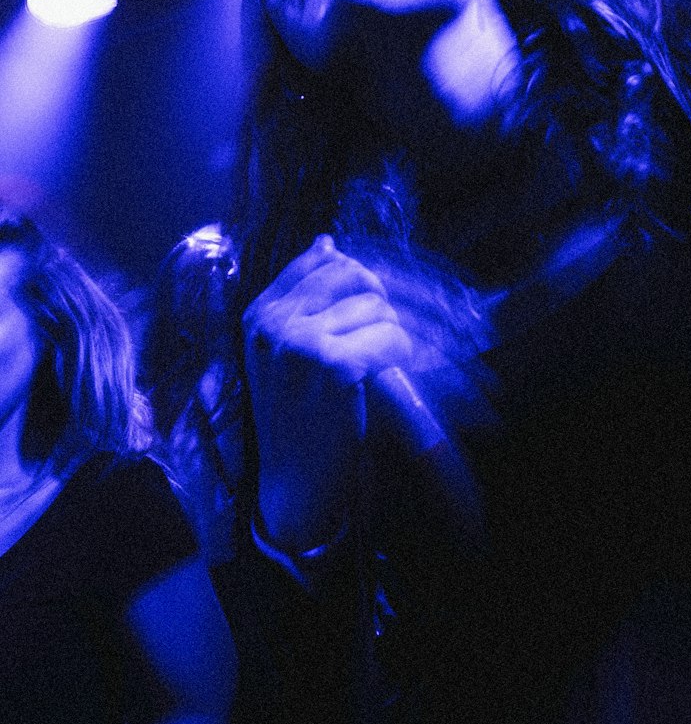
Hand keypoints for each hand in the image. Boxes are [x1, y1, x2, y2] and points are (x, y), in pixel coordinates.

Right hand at [243, 235, 411, 548]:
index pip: (318, 259)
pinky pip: (389, 337)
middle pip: (352, 274)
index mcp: (259, 314)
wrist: (293, 483)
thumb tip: (326, 240)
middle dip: (374, 302)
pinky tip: (385, 374)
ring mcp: (300, 343)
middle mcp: (274, 323)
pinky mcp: (334, 366)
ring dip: (388, 335)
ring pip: (377, 306)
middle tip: (373, 339)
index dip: (352, 281)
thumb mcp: (283, 351)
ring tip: (374, 366)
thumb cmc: (296, 417)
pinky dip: (398, 354)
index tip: (357, 312)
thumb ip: (302, 297)